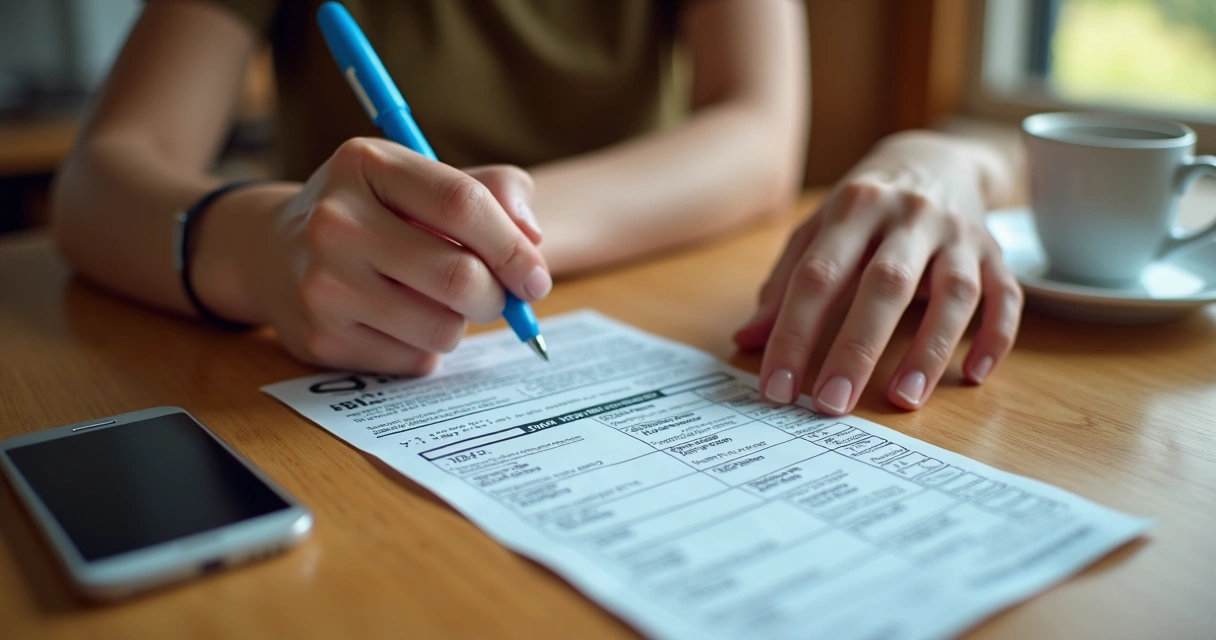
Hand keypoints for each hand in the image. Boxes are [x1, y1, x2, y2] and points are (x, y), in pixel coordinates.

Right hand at [204, 137, 548, 373]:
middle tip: (497, 297)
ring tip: (436, 302)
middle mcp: (335, 221)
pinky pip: (412, 360)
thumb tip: (531, 240)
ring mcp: (322, 284)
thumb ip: (493, 191)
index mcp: (367, 165)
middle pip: (457, 276)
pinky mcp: (320, 339)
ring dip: (459, 323)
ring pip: (441, 328)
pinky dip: (424, 348)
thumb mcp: (422, 179)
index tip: (534, 276)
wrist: (272, 251)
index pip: (462, 204)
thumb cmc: (374, 212)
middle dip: (496, 296)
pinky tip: (397, 321)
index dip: (513, 247)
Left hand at [733, 144, 1022, 413]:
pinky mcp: (997, 253)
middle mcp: (910, 215)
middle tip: (832, 405)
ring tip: (904, 400)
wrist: (937, 158)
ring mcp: (959, 234)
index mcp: (855, 207)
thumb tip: (747, 341)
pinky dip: (994, 337)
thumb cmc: (864, 207)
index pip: (818, 276)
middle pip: (885, 284)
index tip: (777, 387)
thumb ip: (784, 284)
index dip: (793, 333)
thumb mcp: (817, 230)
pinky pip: (1006, 297)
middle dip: (856, 348)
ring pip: (953, 293)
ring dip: (929, 350)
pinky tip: (973, 376)